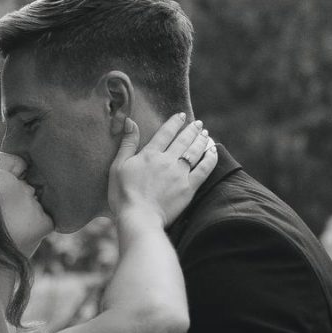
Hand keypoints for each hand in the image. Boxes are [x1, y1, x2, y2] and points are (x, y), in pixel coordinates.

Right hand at [109, 113, 217, 228]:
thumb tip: (129, 121)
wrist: (138, 217)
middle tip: (199, 123)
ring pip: (195, 152)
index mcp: (150, 154)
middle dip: (192, 129)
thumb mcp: (118, 166)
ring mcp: (180, 174)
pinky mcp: (189, 188)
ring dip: (201, 141)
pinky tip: (213, 152)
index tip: (182, 115)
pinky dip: (210, 159)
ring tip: (205, 134)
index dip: (174, 122)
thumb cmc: (123, 194)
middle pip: (183, 140)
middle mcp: (167, 160)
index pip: (165, 132)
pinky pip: (204, 170)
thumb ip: (127, 143)